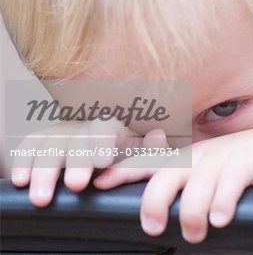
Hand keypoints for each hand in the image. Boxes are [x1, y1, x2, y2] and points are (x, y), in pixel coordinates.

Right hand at [11, 119, 167, 206]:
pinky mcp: (46, 142)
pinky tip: (21, 181)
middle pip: (75, 139)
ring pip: (50, 145)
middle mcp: (85, 127)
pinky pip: (32, 146)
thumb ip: (150, 149)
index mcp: (112, 127)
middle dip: (74, 162)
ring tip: (43, 198)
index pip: (105, 126)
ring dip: (44, 172)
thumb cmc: (130, 154)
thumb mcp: (144, 153)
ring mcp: (64, 133)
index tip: (102, 162)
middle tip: (75, 185)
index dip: (101, 142)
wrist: (111, 148)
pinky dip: (24, 162)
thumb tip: (158, 136)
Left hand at [95, 127, 252, 242]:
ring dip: (192, 212)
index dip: (121, 171)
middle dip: (154, 200)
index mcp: (184, 160)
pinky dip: (223, 202)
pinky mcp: (247, 161)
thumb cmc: (233, 167)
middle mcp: (198, 157)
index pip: (146, 163)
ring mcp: (222, 157)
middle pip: (166, 174)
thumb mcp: (202, 174)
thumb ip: (180, 188)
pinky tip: (221, 219)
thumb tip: (155, 215)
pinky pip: (231, 181)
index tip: (99, 183)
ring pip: (198, 184)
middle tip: (153, 227)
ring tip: (195, 234)